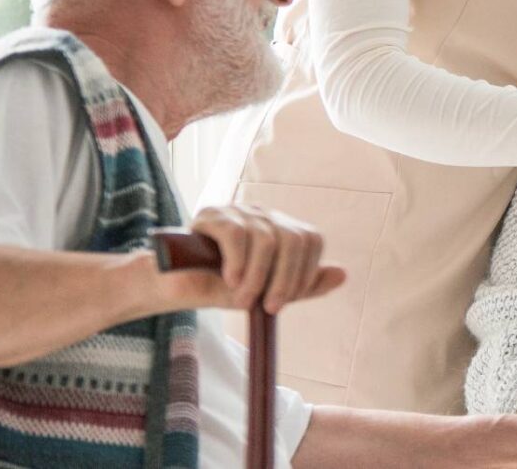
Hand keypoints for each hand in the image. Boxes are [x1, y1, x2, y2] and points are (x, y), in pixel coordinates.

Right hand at [160, 205, 346, 313]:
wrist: (173, 287)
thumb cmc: (219, 287)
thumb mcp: (267, 292)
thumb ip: (303, 285)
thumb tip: (343, 274)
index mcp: (280, 228)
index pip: (311, 239)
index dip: (304, 272)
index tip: (284, 301)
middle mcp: (263, 215)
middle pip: (294, 237)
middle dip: (285, 278)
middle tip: (268, 307)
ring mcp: (238, 211)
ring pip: (267, 239)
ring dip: (258, 277)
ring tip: (243, 299)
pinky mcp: (212, 214)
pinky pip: (237, 235)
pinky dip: (238, 263)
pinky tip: (230, 281)